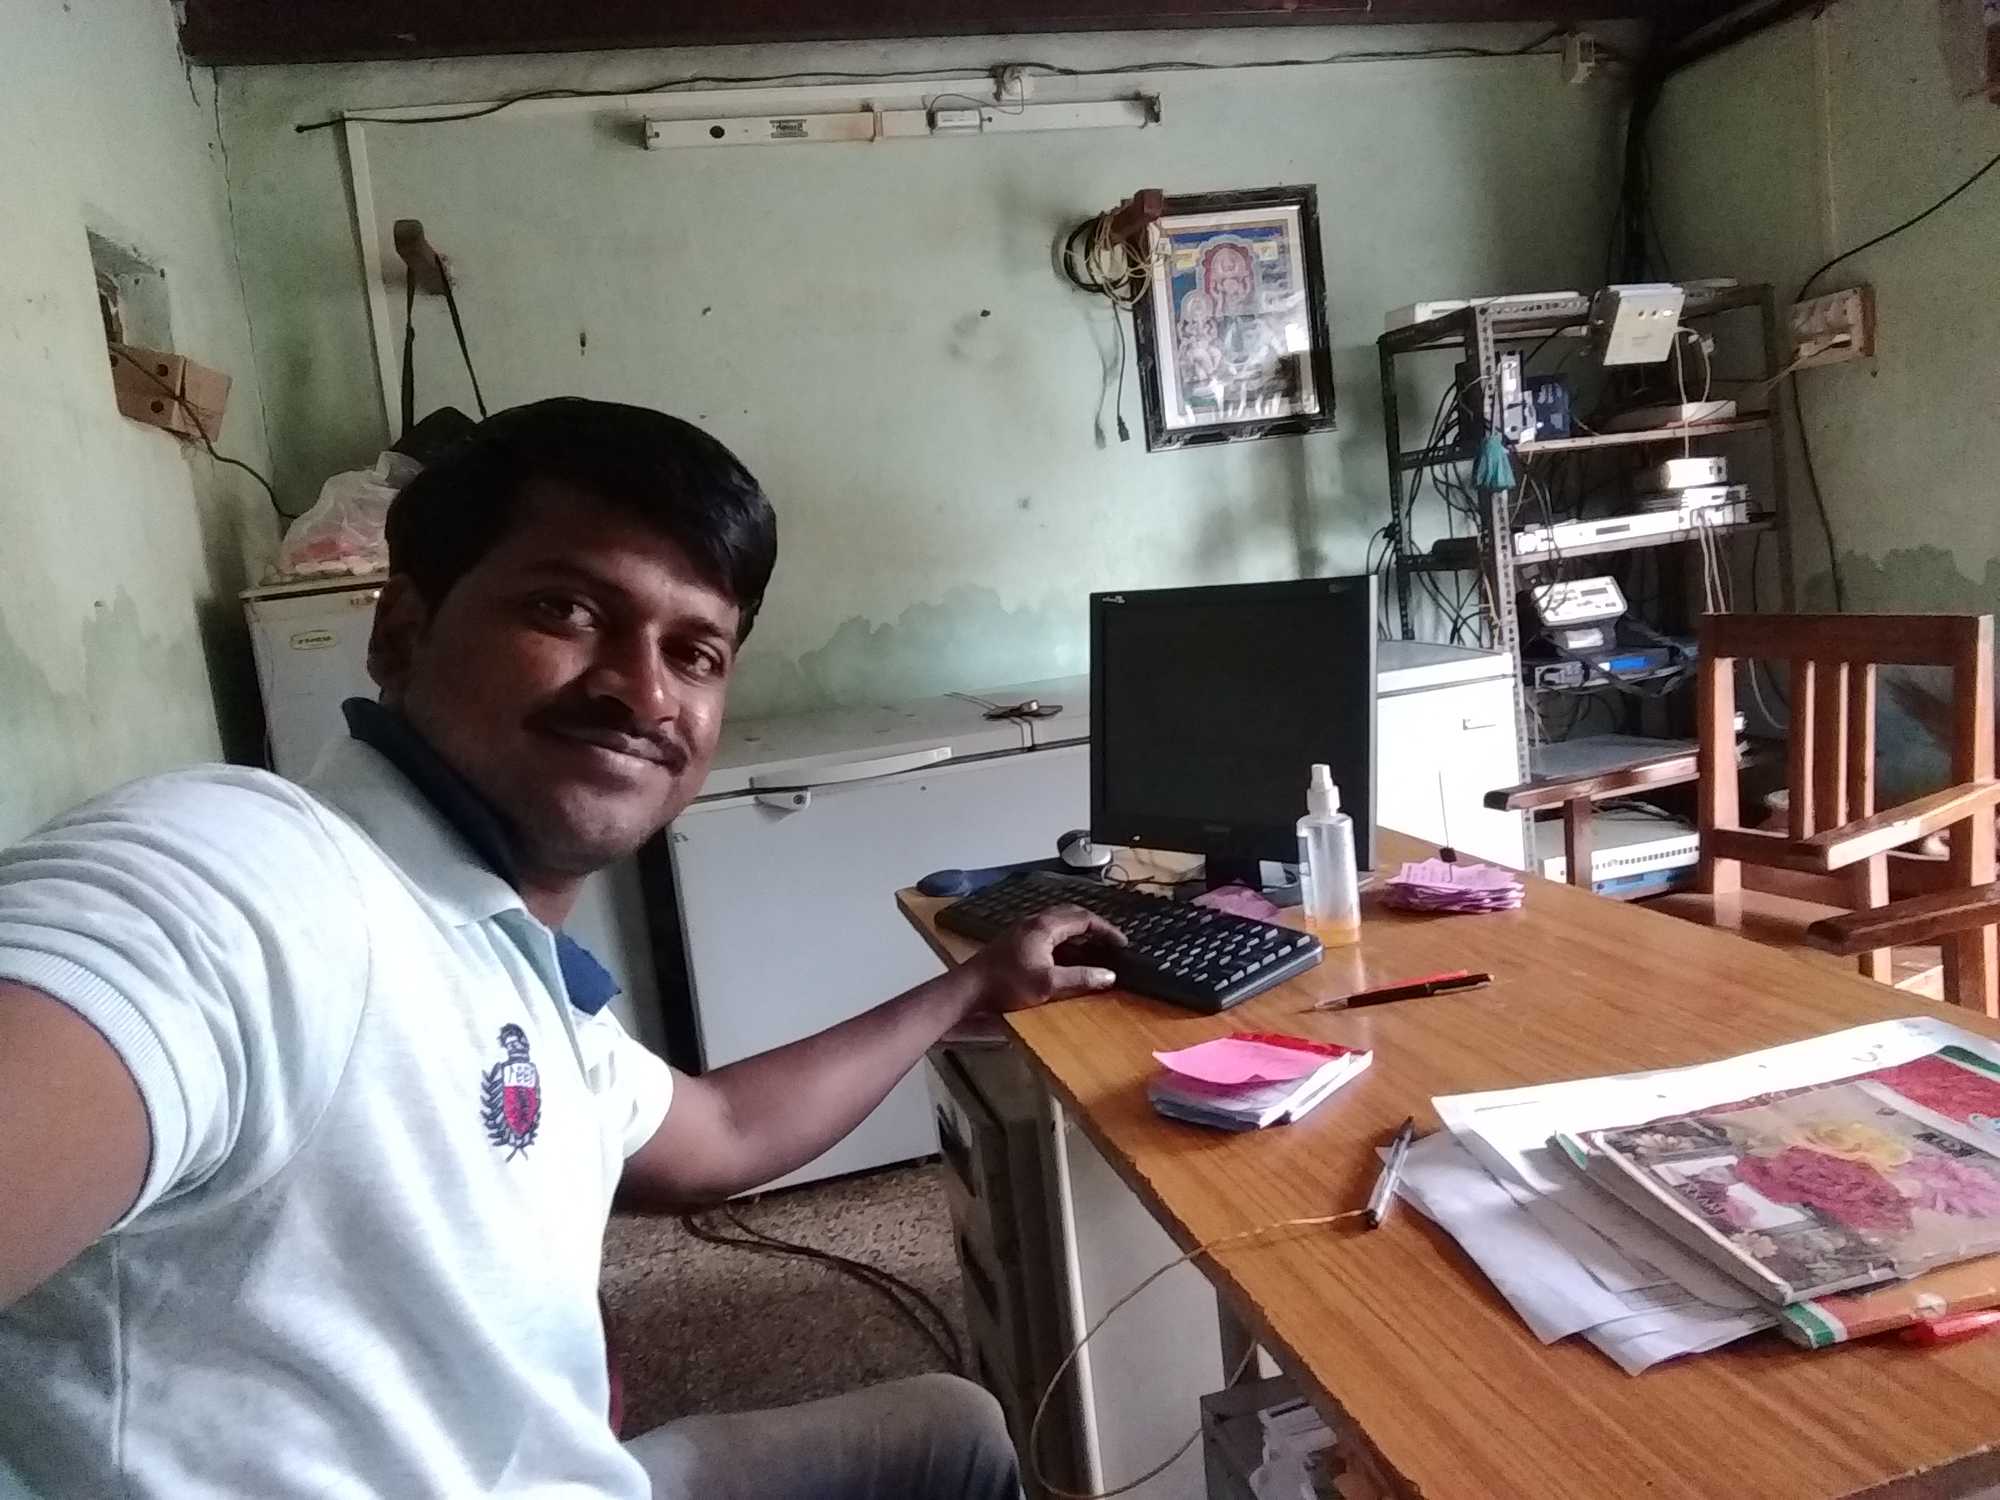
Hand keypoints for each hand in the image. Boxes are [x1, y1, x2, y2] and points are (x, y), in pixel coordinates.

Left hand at [967, 906, 1128, 1014]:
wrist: (969, 988)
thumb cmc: (1006, 984)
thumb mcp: (1047, 985)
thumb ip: (1081, 978)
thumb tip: (1109, 976)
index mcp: (1045, 926)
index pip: (1084, 919)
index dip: (1106, 930)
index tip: (1122, 943)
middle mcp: (1035, 921)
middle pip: (1072, 914)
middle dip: (1094, 927)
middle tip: (1111, 942)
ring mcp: (1023, 928)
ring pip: (1059, 922)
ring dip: (1079, 932)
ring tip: (1095, 948)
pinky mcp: (1017, 939)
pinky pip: (1049, 931)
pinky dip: (1065, 939)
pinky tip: (1069, 955)